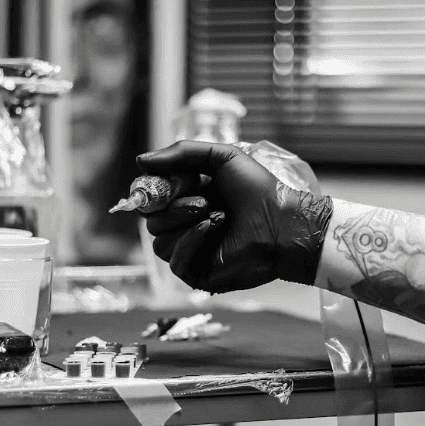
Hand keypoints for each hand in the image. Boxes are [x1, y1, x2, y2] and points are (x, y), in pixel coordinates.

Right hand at [136, 141, 332, 292]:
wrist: (284, 223)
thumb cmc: (259, 191)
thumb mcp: (221, 157)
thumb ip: (181, 153)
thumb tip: (140, 161)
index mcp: (185, 198)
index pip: (149, 197)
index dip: (152, 189)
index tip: (166, 182)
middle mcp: (183, 224)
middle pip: (150, 219)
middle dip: (175, 206)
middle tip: (205, 201)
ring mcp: (189, 250)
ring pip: (158, 240)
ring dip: (185, 223)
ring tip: (219, 216)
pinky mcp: (195, 272)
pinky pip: (174, 259)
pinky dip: (190, 241)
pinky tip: (212, 229)